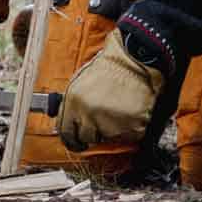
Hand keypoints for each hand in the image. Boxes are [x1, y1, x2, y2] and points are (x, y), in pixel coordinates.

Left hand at [58, 29, 164, 151]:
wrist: (134, 59)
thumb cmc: (109, 67)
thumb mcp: (80, 82)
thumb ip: (72, 105)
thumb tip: (69, 124)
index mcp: (73, 102)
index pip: (66, 133)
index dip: (72, 139)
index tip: (77, 142)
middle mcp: (89, 115)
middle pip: (88, 137)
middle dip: (94, 130)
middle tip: (104, 114)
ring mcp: (110, 123)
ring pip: (108, 137)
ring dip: (112, 128)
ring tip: (118, 107)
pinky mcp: (131, 128)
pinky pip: (128, 136)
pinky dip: (130, 128)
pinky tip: (129, 110)